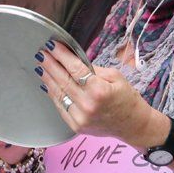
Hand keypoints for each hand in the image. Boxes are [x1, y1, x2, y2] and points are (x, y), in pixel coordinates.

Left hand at [37, 41, 152, 143]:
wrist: (133, 125)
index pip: (75, 69)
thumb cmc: (126, 98)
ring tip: (41, 66)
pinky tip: (47, 84)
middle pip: (63, 80)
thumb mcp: (115, 76)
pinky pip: (60, 106)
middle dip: (50, 65)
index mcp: (99, 90)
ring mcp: (80, 117)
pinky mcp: (76, 126)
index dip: (61, 56)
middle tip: (41, 53)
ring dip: (48, 78)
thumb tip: (72, 61)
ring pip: (58, 94)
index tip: (52, 46)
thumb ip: (93, 69)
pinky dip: (53, 94)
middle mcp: (87, 105)